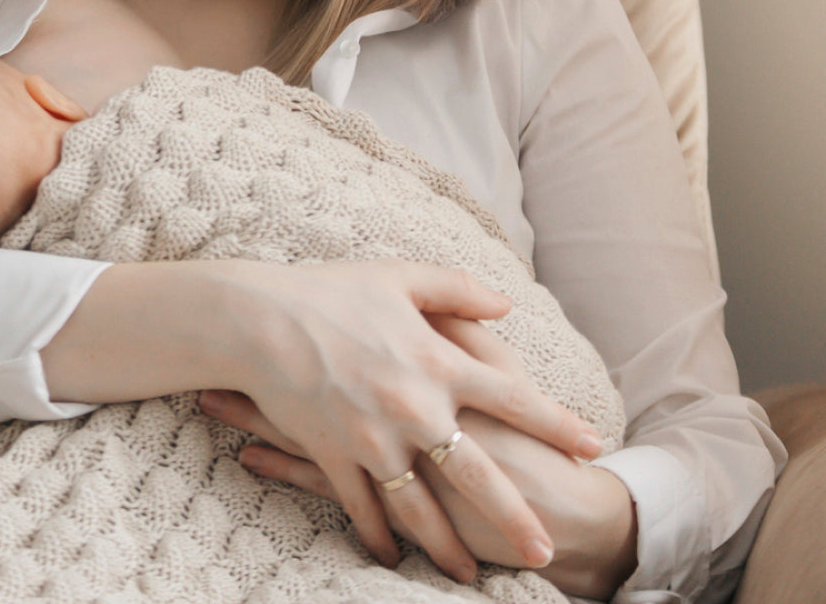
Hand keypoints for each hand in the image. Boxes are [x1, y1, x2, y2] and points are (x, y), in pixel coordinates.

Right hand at [214, 260, 603, 581]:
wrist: (258, 320)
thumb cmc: (328, 290)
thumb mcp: (400, 276)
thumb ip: (459, 289)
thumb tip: (506, 304)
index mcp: (439, 362)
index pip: (515, 400)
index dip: (556, 424)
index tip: (591, 446)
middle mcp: (416, 409)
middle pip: (478, 475)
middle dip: (515, 517)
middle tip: (546, 549)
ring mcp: (373, 440)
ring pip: (420, 508)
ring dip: (445, 545)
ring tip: (469, 573)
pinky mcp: (334, 456)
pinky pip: (361, 507)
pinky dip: (376, 535)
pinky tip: (391, 557)